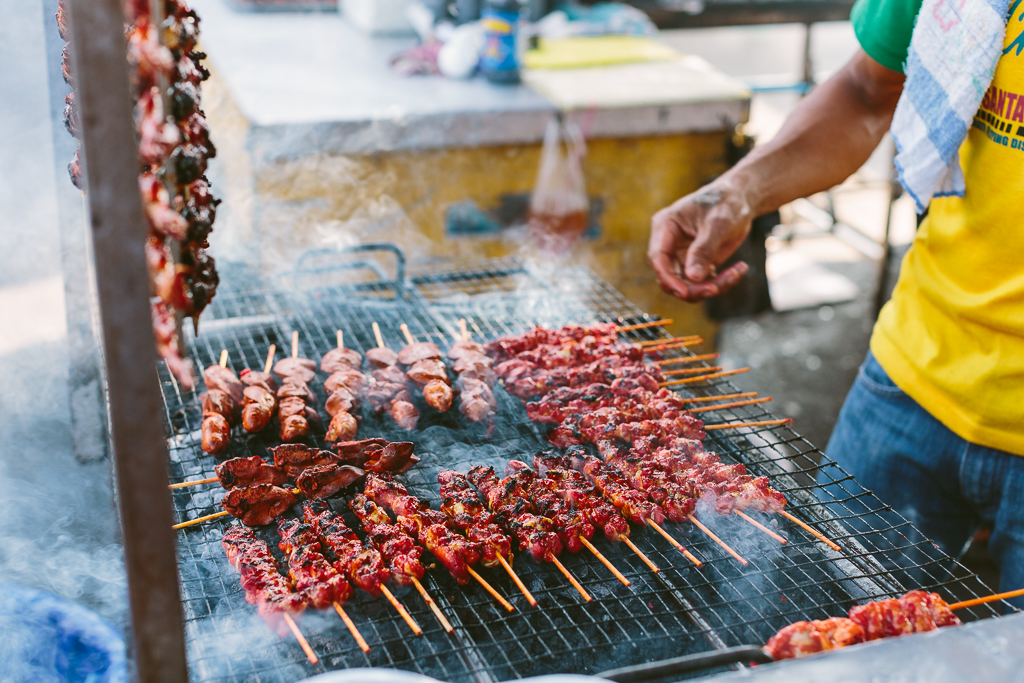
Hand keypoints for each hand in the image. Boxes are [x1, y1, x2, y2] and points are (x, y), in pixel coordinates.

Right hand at [648, 180, 753, 301]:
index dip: (668, 278)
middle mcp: (669, 244)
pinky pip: (703, 283)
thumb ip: (703, 250)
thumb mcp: (717, 224)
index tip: (685, 293)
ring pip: (688, 284)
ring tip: (736, 272)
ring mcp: (682, 256)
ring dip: (712, 286)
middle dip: (693, 288)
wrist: (740, 199)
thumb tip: (693, 277)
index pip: (658, 258)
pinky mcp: (696, 264)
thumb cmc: (726, 203)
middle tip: (716, 288)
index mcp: (665, 227)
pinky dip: (721, 282)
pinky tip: (739, 269)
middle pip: (670, 277)